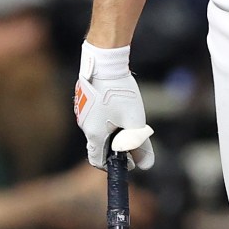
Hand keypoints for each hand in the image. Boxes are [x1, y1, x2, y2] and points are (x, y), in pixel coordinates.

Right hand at [74, 42, 153, 169]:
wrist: (105, 62)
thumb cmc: (119, 93)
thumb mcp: (134, 121)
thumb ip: (140, 145)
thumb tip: (146, 165)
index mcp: (94, 135)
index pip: (98, 161)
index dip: (112, 166)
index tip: (128, 161)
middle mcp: (84, 125)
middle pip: (98, 145)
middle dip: (114, 146)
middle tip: (130, 138)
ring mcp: (82, 111)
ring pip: (97, 128)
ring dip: (110, 130)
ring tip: (126, 118)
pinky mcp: (83, 99)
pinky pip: (94, 115)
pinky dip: (106, 117)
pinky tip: (117, 105)